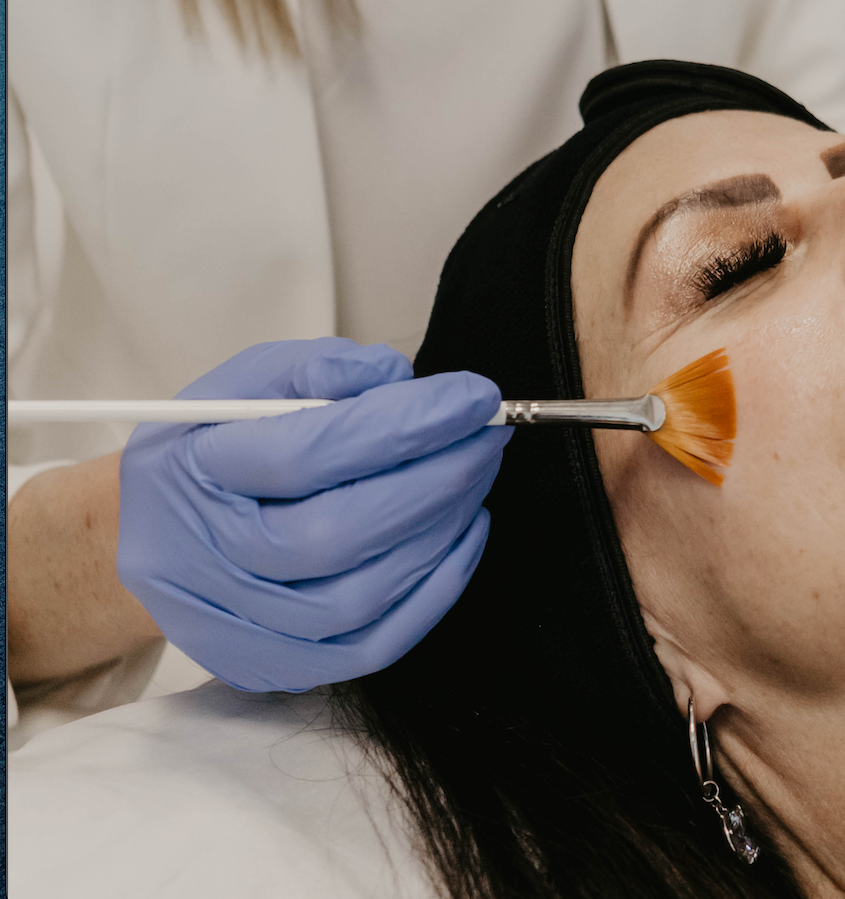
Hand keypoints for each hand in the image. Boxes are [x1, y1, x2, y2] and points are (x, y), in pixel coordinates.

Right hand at [117, 338, 510, 691]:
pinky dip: (436, 590)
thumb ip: (321, 371)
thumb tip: (397, 379)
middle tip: (488, 435)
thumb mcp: (249, 383)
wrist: (163, 533)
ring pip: (361, 598)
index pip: (305, 455)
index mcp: (187, 475)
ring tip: (475, 474)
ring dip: (441, 531)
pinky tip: (463, 532)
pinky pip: (375, 646)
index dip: (402, 426)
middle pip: (335, 536)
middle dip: (434, 480)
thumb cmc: (216, 446)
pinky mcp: (274, 667)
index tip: (474, 397)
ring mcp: (235, 626)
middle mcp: (201, 563)